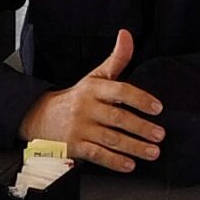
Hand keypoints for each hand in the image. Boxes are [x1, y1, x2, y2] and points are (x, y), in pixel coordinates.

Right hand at [20, 28, 163, 173]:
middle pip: (117, 118)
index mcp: (94, 88)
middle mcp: (86, 108)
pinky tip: (129, 165)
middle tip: (159, 135)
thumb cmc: (76, 97)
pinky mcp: (74, 146)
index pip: (120, 91)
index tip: (158, 108)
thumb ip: (116, 59)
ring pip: (110, 139)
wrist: (40, 116)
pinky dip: (114, 161)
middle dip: (141, 128)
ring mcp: (79, 128)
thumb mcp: (95, 76)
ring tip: (152, 152)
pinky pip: (97, 155)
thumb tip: (127, 35)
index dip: (140, 99)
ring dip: (134, 147)